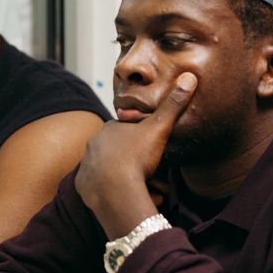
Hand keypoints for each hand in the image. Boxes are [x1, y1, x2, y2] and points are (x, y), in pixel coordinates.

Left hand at [75, 72, 196, 238]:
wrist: (115, 190)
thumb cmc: (137, 157)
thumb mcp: (159, 129)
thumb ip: (173, 105)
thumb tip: (189, 77)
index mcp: (110, 128)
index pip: (129, 130)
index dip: (144, 141)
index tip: (153, 152)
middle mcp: (94, 143)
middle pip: (122, 151)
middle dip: (137, 161)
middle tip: (150, 173)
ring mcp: (86, 164)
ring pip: (113, 170)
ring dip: (127, 177)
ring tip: (142, 187)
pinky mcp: (83, 185)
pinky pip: (102, 188)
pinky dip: (113, 191)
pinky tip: (126, 195)